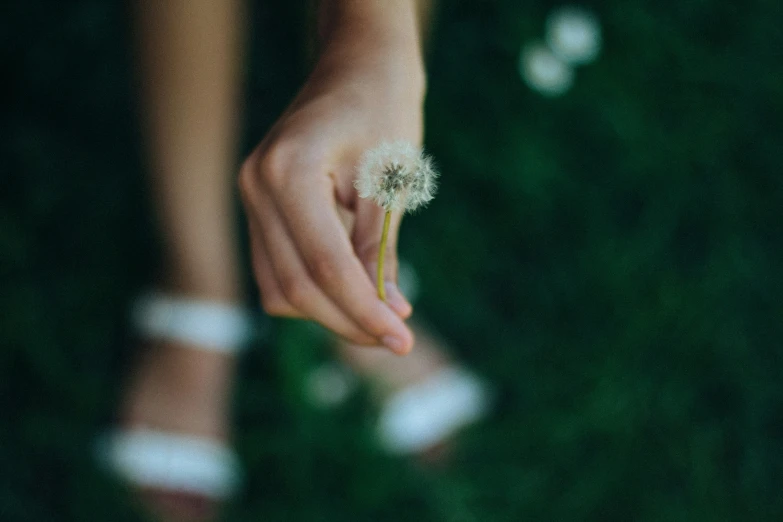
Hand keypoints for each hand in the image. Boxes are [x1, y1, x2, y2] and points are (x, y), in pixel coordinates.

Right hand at [239, 44, 424, 353]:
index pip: (324, 267)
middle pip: (296, 288)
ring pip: (279, 287)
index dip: (364, 312)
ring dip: (329, 311)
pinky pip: (278, 268)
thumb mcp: (391, 182)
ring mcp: (250, 196)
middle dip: (348, 321)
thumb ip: (380, 251)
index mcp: (288, 172)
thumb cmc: (385, 109)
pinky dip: (314, 289)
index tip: (403, 340)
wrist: (360, 63)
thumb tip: (388, 314)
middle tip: (397, 337)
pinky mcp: (259, 206)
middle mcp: (256, 187)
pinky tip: (355, 289)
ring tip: (380, 314)